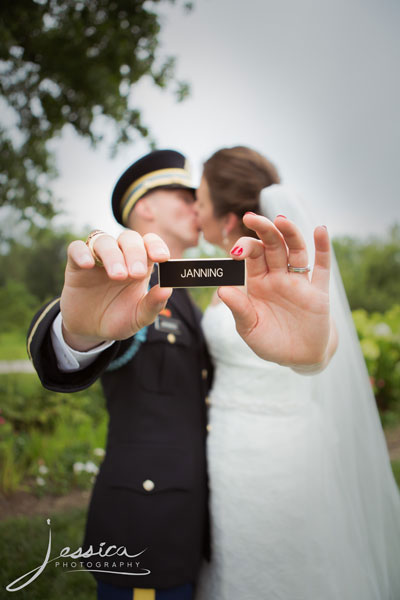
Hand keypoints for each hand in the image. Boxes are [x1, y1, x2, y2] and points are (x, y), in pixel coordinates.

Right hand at [60, 231, 171, 350]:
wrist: (90, 331)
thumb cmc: (118, 319)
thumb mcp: (138, 317)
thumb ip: (152, 305)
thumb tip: (167, 290)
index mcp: (139, 265)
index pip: (149, 243)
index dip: (156, 245)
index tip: (162, 257)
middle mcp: (120, 256)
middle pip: (128, 238)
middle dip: (135, 253)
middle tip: (136, 274)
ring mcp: (97, 259)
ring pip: (104, 241)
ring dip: (112, 255)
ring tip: (117, 276)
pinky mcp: (76, 265)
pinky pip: (76, 248)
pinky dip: (81, 252)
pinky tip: (87, 265)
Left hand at [218, 214, 336, 368]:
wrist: (298, 359)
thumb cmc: (270, 342)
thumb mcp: (250, 329)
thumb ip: (239, 310)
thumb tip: (223, 290)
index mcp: (258, 283)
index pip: (252, 257)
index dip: (245, 248)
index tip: (236, 250)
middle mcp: (278, 277)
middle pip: (272, 247)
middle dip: (263, 231)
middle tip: (251, 217)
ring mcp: (299, 282)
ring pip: (295, 251)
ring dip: (289, 233)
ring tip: (281, 220)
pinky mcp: (318, 292)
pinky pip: (321, 266)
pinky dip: (323, 248)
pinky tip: (320, 230)